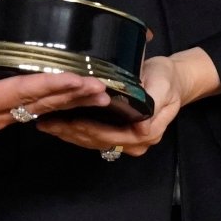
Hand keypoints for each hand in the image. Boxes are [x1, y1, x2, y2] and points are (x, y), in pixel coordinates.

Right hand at [0, 50, 109, 146]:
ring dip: (69, 101)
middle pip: (39, 104)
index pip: (21, 92)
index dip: (51, 85)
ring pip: (39, 109)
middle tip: (104, 87)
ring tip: (98, 94)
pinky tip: (70, 98)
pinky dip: (54, 103)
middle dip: (73, 96)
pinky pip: (30, 110)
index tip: (78, 79)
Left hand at [36, 49, 216, 155]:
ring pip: (93, 142)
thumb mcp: (162, 85)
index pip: (110, 135)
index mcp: (146, 132)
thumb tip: (142, 128)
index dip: (87, 130)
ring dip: (69, 135)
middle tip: (46, 123)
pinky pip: (95, 138)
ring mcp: (126, 141)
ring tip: (46, 124)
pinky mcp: (118, 135)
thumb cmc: (167, 79)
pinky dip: (75, 132)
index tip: (66, 122)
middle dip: (71, 133)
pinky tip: (59, 124)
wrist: (173, 79)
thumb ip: (153, 105)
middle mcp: (135, 142)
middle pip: (97, 141)